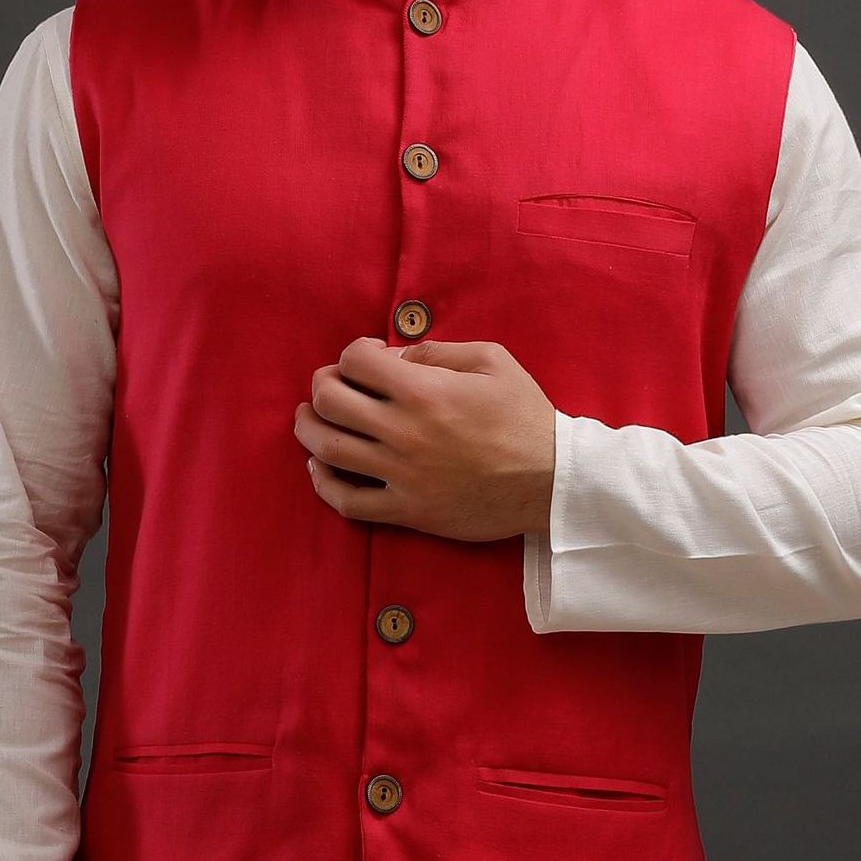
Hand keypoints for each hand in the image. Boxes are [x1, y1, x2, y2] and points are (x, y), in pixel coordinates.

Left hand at [294, 336, 555, 540]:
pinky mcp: (407, 510)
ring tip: (309, 419)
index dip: (354, 352)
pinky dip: (324, 482)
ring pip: (327, 449)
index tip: (369, 357)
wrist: (552, 481)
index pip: (354, 361)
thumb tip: (397, 356)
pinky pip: (348, 501)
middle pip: (329, 401)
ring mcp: (401, 475)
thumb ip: (438, 350)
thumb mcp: (491, 360)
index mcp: (423, 390)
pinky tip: (319, 467)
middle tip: (332, 384)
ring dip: (308, 428)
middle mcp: (403, 431)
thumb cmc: (525, 416)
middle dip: (322, 385)